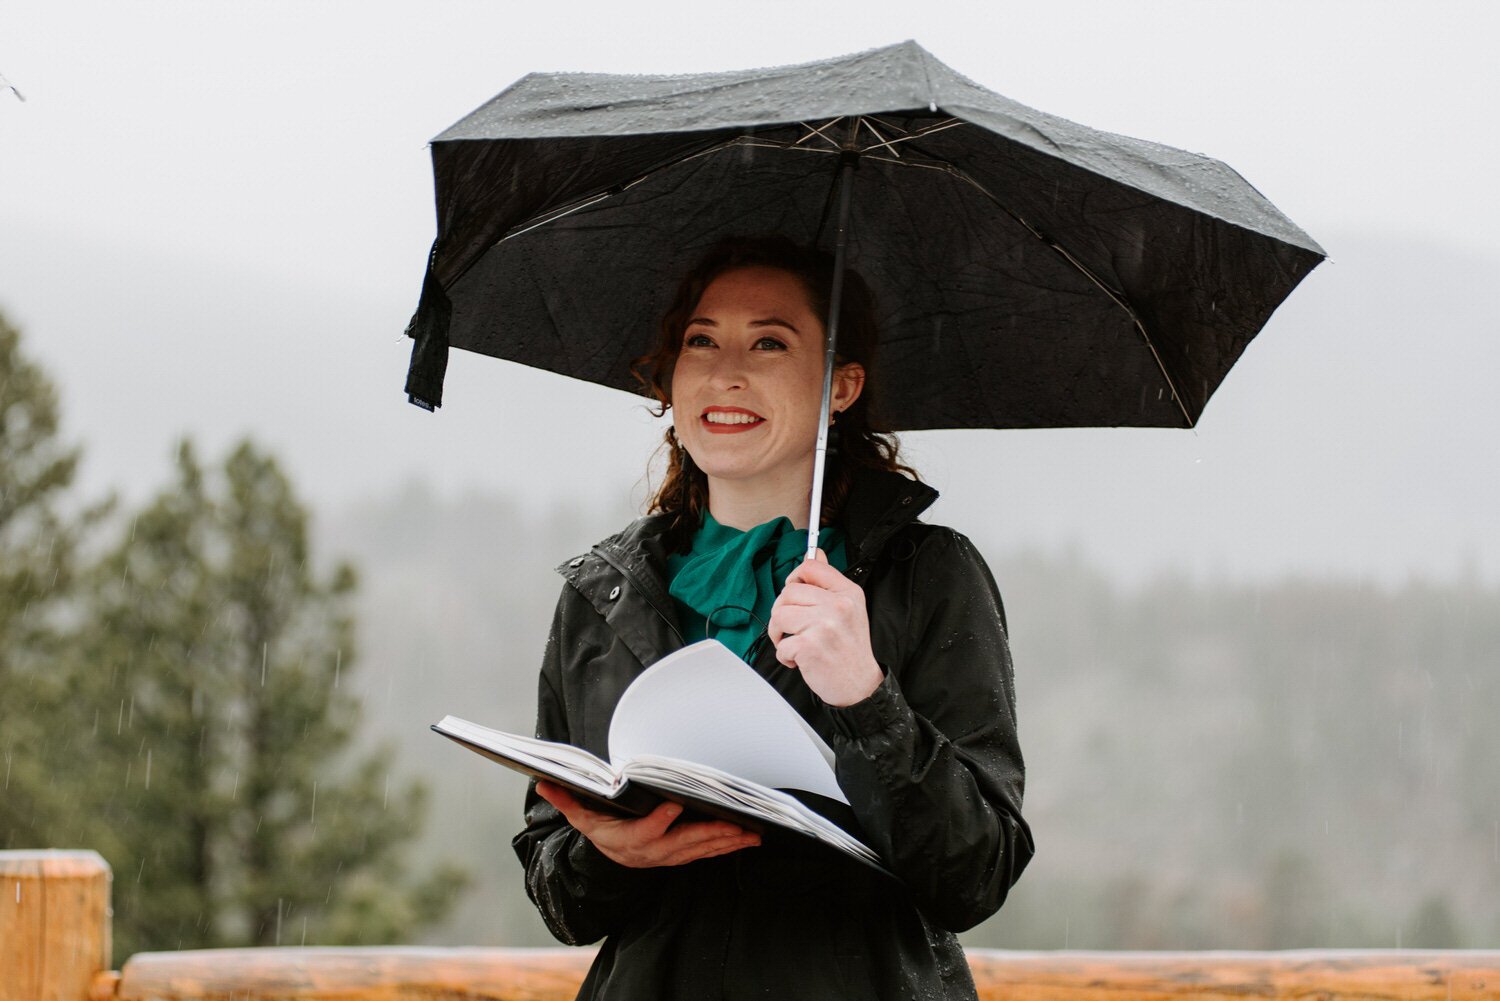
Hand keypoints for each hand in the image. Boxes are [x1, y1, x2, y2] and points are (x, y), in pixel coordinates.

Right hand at [536, 781, 760, 867]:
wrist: (608, 864)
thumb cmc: (600, 832)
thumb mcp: (581, 818)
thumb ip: (566, 800)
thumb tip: (544, 780)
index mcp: (629, 839)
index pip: (646, 830)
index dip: (660, 820)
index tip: (674, 804)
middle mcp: (653, 851)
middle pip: (684, 843)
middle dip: (711, 834)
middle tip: (736, 824)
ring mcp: (670, 856)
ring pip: (701, 849)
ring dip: (727, 842)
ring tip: (751, 834)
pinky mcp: (683, 856)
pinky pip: (707, 852)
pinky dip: (727, 846)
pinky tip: (747, 838)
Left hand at [767, 548, 882, 706]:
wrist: (860, 685)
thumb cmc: (850, 649)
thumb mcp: (848, 609)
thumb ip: (828, 582)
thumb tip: (815, 552)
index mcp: (848, 592)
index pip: (810, 566)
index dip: (794, 579)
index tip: (795, 594)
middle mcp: (838, 605)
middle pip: (788, 592)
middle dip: (783, 612)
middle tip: (795, 629)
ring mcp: (824, 625)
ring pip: (778, 615)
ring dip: (779, 634)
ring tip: (794, 643)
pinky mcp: (810, 646)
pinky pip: (780, 644)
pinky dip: (784, 656)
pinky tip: (800, 660)